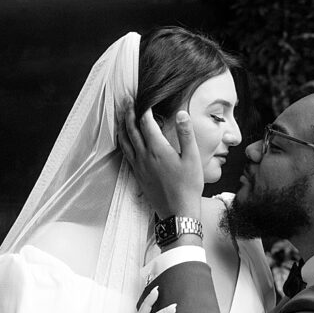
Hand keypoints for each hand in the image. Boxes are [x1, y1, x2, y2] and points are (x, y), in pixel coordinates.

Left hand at [117, 101, 202, 219]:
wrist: (178, 213)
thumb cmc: (188, 187)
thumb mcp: (192, 158)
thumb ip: (186, 134)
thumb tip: (181, 113)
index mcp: (157, 150)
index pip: (146, 123)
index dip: (145, 109)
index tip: (145, 99)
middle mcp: (144, 156)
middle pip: (131, 129)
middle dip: (128, 112)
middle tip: (127, 100)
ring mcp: (138, 166)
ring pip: (124, 141)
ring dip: (122, 126)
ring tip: (121, 115)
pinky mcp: (137, 175)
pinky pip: (126, 154)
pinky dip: (123, 142)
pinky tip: (124, 140)